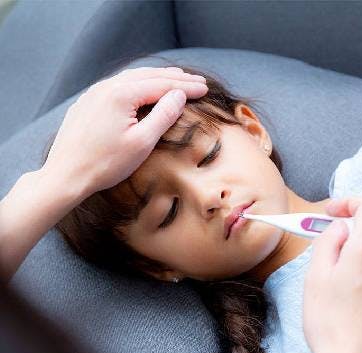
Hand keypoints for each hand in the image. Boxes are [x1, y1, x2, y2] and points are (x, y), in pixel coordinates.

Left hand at [42, 66, 207, 198]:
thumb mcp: (142, 143)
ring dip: (156, 77)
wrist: (66, 175)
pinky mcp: (87, 102)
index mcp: (121, 94)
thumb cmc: (106, 164)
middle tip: (196, 81)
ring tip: (175, 78)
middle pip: (148, 76)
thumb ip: (163, 115)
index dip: (186, 86)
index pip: (162, 85)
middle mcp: (106, 86)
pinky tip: (143, 88)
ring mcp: (94, 93)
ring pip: (132, 77)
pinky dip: (137, 83)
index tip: (204, 88)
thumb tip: (179, 95)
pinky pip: (118, 85)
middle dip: (175, 78)